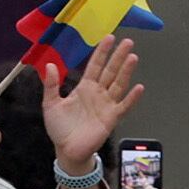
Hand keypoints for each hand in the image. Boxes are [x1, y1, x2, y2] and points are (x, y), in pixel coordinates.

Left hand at [40, 38, 142, 171]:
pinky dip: (131, 98)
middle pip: (110, 71)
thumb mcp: (51, 104)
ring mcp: (106, 105)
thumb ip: (51, 85)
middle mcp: (98, 94)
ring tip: (132, 57)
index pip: (95, 66)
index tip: (109, 38)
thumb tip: (49, 64)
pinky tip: (138, 87)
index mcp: (84, 88)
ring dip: (126, 71)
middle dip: (118, 57)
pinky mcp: (111, 118)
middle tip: (128, 42)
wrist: (66, 149)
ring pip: (118, 84)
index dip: (101, 53)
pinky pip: (123, 106)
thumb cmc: (59, 128)